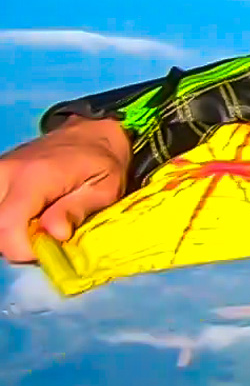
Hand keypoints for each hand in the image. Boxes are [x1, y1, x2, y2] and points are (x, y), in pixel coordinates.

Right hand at [0, 117, 131, 263]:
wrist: (90, 133)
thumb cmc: (102, 162)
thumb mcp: (104, 188)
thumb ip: (76, 210)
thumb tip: (54, 235)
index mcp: (34, 177)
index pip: (7, 226)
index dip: (21, 249)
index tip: (45, 252)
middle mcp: (6, 173)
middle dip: (15, 242)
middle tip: (44, 238)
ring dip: (9, 230)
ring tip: (36, 225)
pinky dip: (6, 220)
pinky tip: (26, 217)